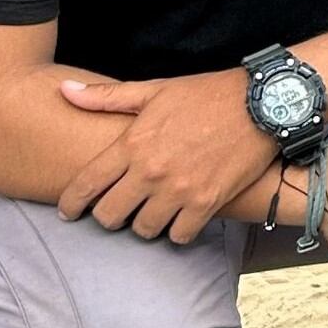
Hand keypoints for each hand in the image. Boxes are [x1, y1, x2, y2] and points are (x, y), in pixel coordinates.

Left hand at [56, 68, 273, 242]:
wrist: (262, 103)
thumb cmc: (208, 95)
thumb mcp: (155, 91)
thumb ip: (107, 97)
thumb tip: (65, 91)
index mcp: (132, 144)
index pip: (85, 185)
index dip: (71, 204)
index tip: (69, 212)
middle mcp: (151, 172)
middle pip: (109, 216)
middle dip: (110, 216)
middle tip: (120, 211)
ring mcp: (179, 190)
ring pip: (144, 230)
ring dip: (146, 224)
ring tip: (153, 215)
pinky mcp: (207, 202)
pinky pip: (180, 236)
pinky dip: (178, 231)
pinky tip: (181, 220)